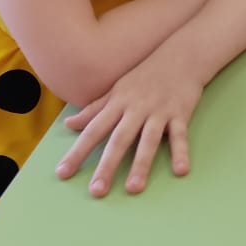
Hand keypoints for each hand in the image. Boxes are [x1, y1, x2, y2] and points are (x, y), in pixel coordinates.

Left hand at [55, 46, 204, 196]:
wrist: (181, 55)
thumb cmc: (146, 75)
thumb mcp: (117, 89)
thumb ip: (94, 109)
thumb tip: (69, 124)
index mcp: (118, 103)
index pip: (93, 130)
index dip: (77, 152)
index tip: (63, 173)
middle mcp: (136, 108)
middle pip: (119, 140)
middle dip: (107, 165)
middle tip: (96, 191)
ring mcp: (159, 111)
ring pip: (148, 140)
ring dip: (141, 165)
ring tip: (133, 189)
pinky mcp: (181, 113)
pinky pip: (180, 136)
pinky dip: (181, 152)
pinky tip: (180, 171)